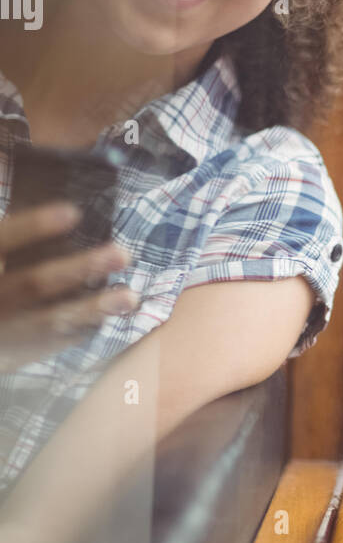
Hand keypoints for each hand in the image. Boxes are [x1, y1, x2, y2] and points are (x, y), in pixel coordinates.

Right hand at [0, 203, 137, 372]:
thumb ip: (10, 233)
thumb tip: (35, 188)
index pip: (1, 240)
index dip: (33, 226)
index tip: (73, 212)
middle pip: (34, 283)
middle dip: (80, 268)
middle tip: (123, 253)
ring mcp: (2, 331)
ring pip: (48, 320)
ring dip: (93, 308)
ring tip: (129, 296)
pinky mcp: (12, 354)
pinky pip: (52, 343)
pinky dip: (83, 329)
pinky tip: (111, 314)